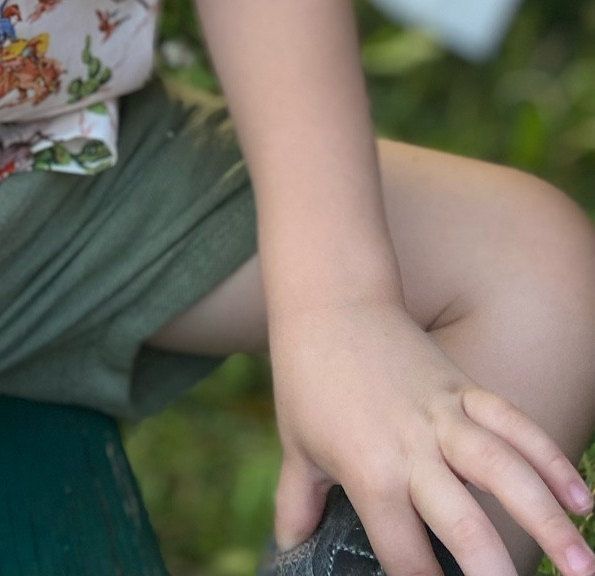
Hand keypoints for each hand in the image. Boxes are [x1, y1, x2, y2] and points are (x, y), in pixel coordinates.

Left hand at [271, 296, 594, 575]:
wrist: (328, 301)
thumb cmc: (307, 380)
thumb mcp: (297, 448)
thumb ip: (298, 505)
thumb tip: (285, 550)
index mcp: (369, 473)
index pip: (405, 554)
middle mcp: (412, 449)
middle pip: (462, 522)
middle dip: (493, 571)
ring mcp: (445, 417)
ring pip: (505, 471)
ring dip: (547, 519)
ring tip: (583, 566)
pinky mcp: (465, 388)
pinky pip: (515, 424)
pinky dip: (550, 458)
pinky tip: (580, 499)